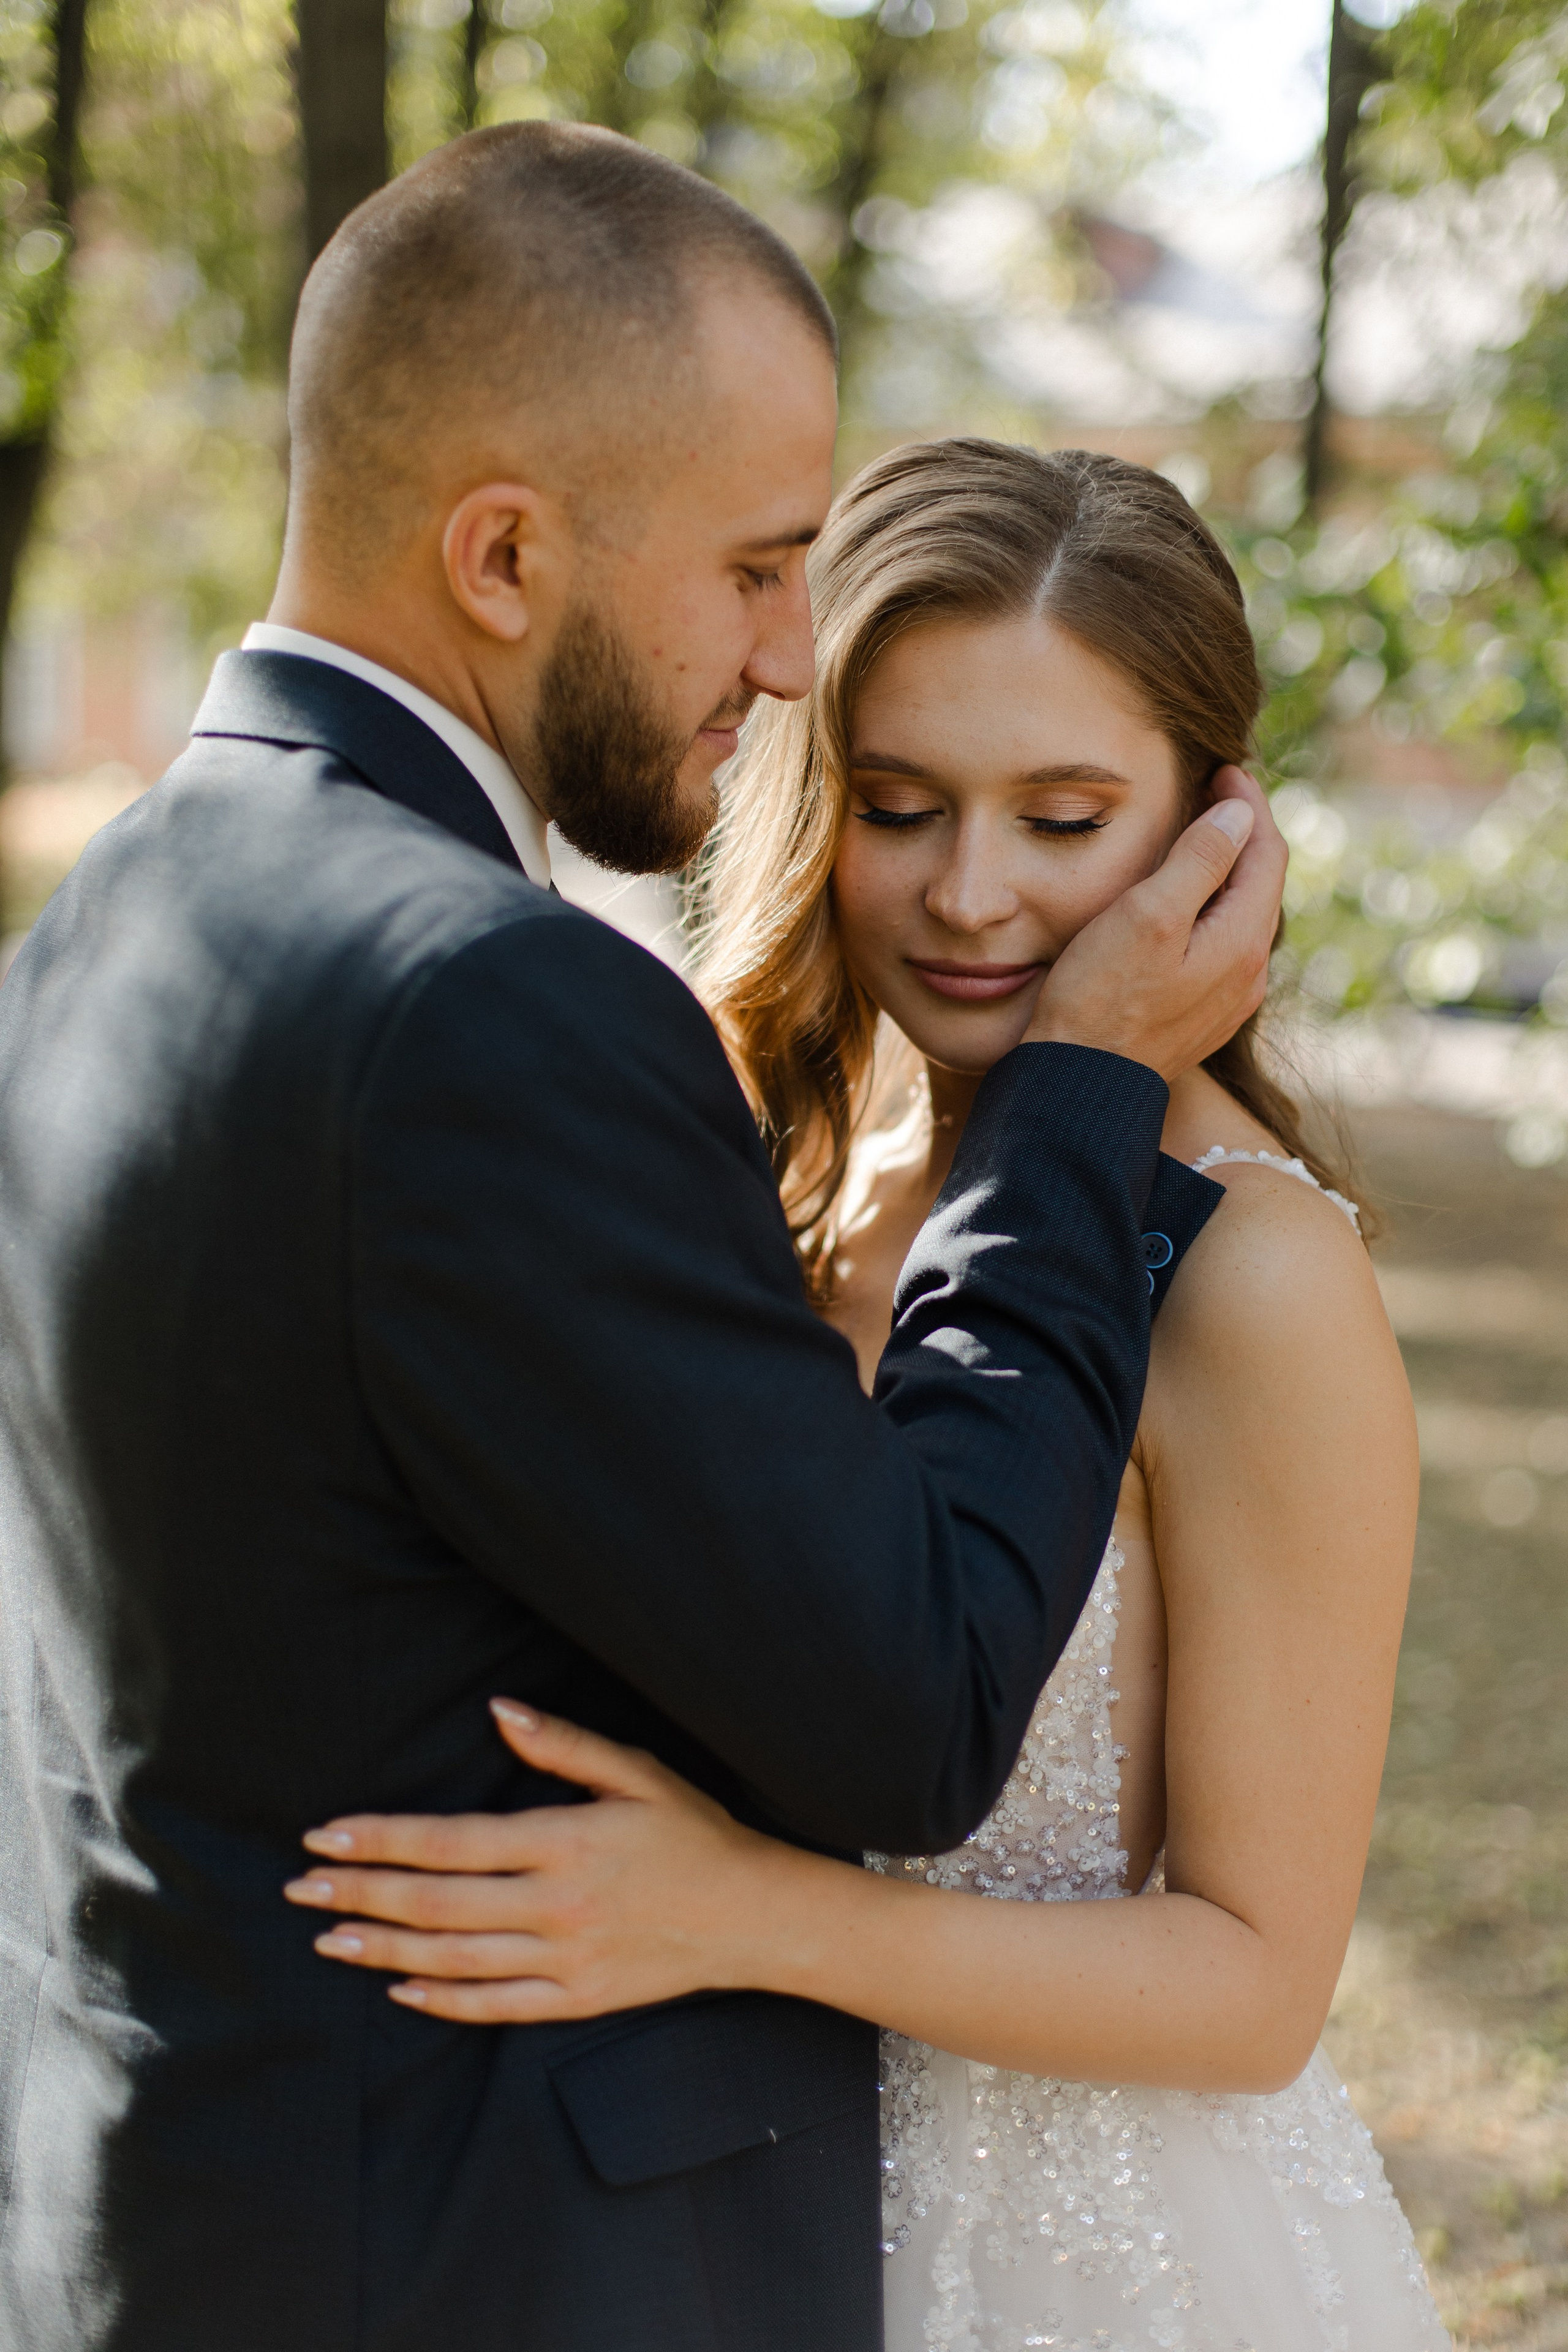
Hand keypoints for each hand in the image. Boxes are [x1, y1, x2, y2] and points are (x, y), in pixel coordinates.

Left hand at [282, 1702, 775, 2021]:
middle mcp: (557, 1905)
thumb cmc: (693, 1832)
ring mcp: (566, 1959)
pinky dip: (443, 1998)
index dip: (381, 1838)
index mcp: (565, 1842)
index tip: (325, 1834)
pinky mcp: (578, 1997)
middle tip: (300, 1889)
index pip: (450, 1842)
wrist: (753, 1915)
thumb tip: (498, 1709)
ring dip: (384, 1948)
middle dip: (361, 1892)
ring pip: (453, 1959)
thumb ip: (563, 1744)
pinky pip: (495, 2004)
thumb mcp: (637, 1771)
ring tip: (329, 1937)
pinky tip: (399, 1987)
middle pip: (436, 1904)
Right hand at [1025, 766, 1284, 1081]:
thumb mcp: (1146, 914)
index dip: (1248, 803)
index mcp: (1243, 941)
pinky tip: (1189, 904)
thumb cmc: (1099, 998)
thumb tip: (1239, 814)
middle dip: (1244, 832)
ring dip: (1230, 871)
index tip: (1223, 767)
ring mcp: (1229, 1001)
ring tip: (1203, 836)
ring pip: (1244, 916)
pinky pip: (1225, 946)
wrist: (1079, 1084)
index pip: (1267, 852)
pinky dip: (1215, 908)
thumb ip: (1199, 860)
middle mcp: (1249, 973)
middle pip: (1262, 883)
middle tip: (1216, 791)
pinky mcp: (1203, 1018)